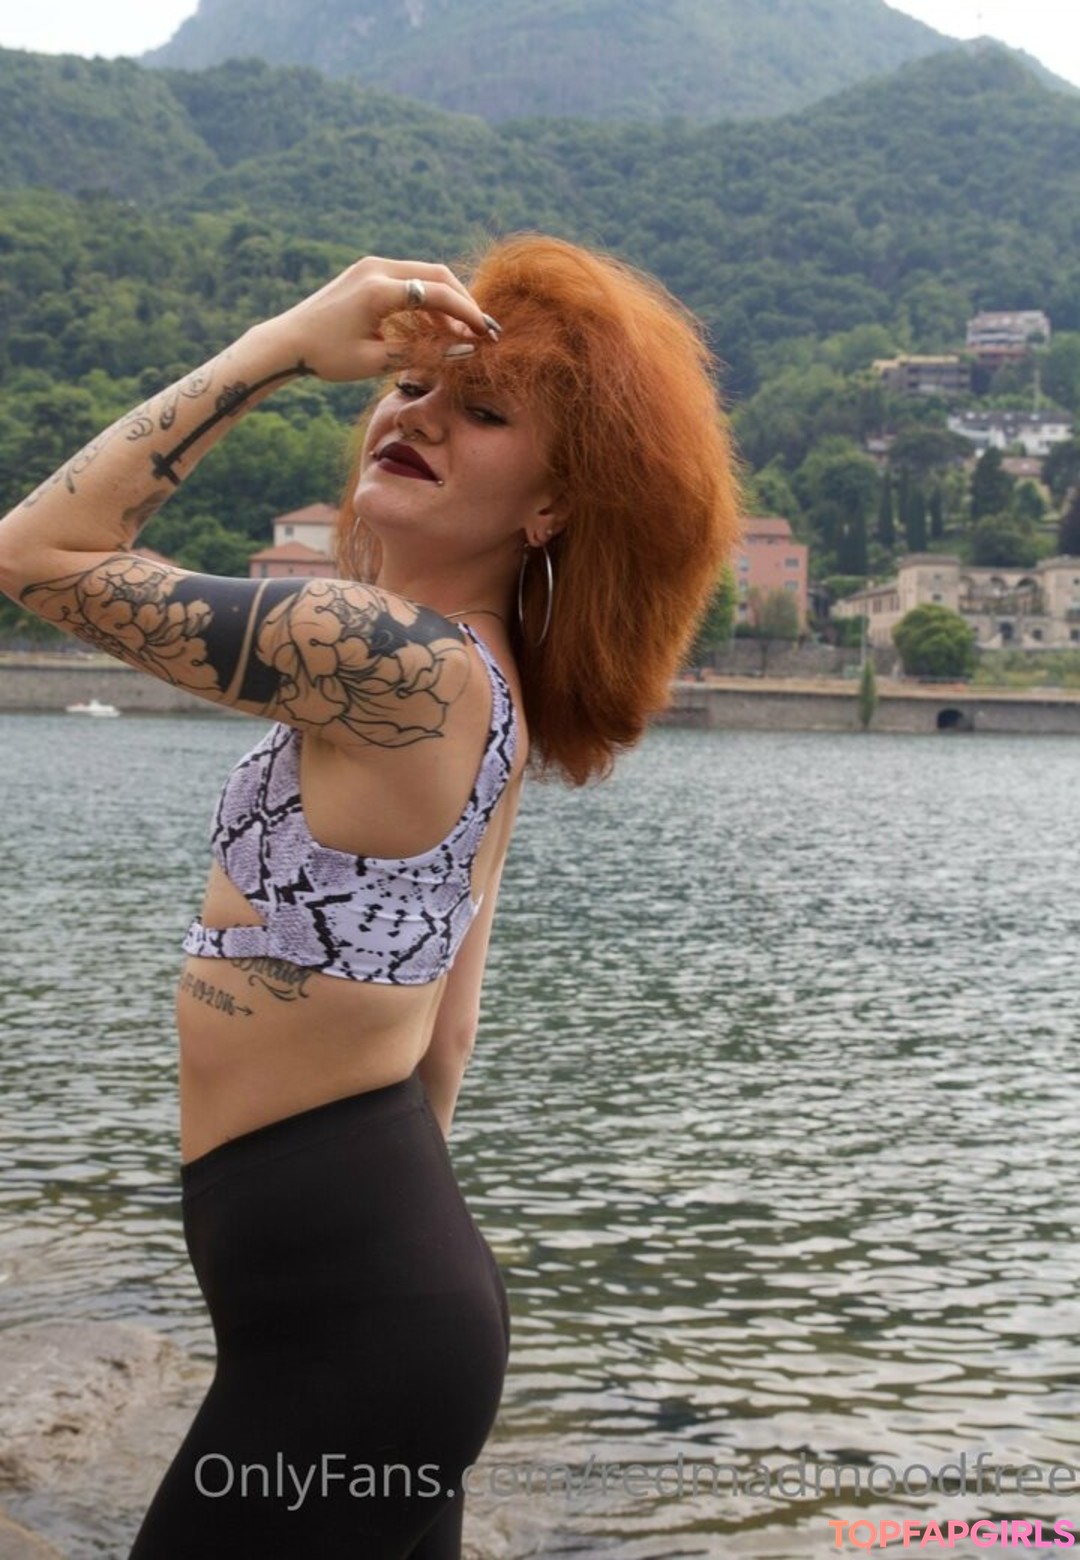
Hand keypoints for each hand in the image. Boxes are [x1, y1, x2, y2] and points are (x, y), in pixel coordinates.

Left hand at [254, 256, 496, 381]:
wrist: (287, 341)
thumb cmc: (327, 356)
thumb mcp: (376, 362)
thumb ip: (421, 353)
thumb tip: (462, 352)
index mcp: (377, 290)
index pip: (436, 294)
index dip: (466, 314)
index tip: (486, 333)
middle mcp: (376, 269)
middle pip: (437, 275)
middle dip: (463, 302)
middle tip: (481, 330)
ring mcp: (372, 266)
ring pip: (425, 275)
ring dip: (446, 302)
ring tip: (460, 336)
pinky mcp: (368, 272)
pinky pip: (409, 280)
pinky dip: (427, 299)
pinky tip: (436, 327)